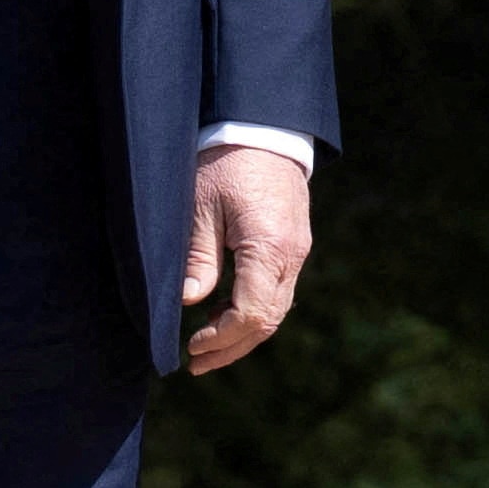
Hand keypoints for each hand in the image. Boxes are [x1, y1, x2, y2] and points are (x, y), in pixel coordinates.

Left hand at [182, 143, 312, 375]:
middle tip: (195, 363)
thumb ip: (198, 258)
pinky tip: (226, 313)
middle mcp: (292, 253)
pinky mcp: (296, 241)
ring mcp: (299, 248)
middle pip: (269, 319)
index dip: (221, 339)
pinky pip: (279, 289)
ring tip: (207, 346)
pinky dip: (255, 310)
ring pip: (277, 308)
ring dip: (244, 332)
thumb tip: (189, 303)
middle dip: (232, 347)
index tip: (190, 346)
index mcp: (269, 247)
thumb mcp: (200, 207)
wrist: (263, 123)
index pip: (251, 314)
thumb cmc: (226, 161)